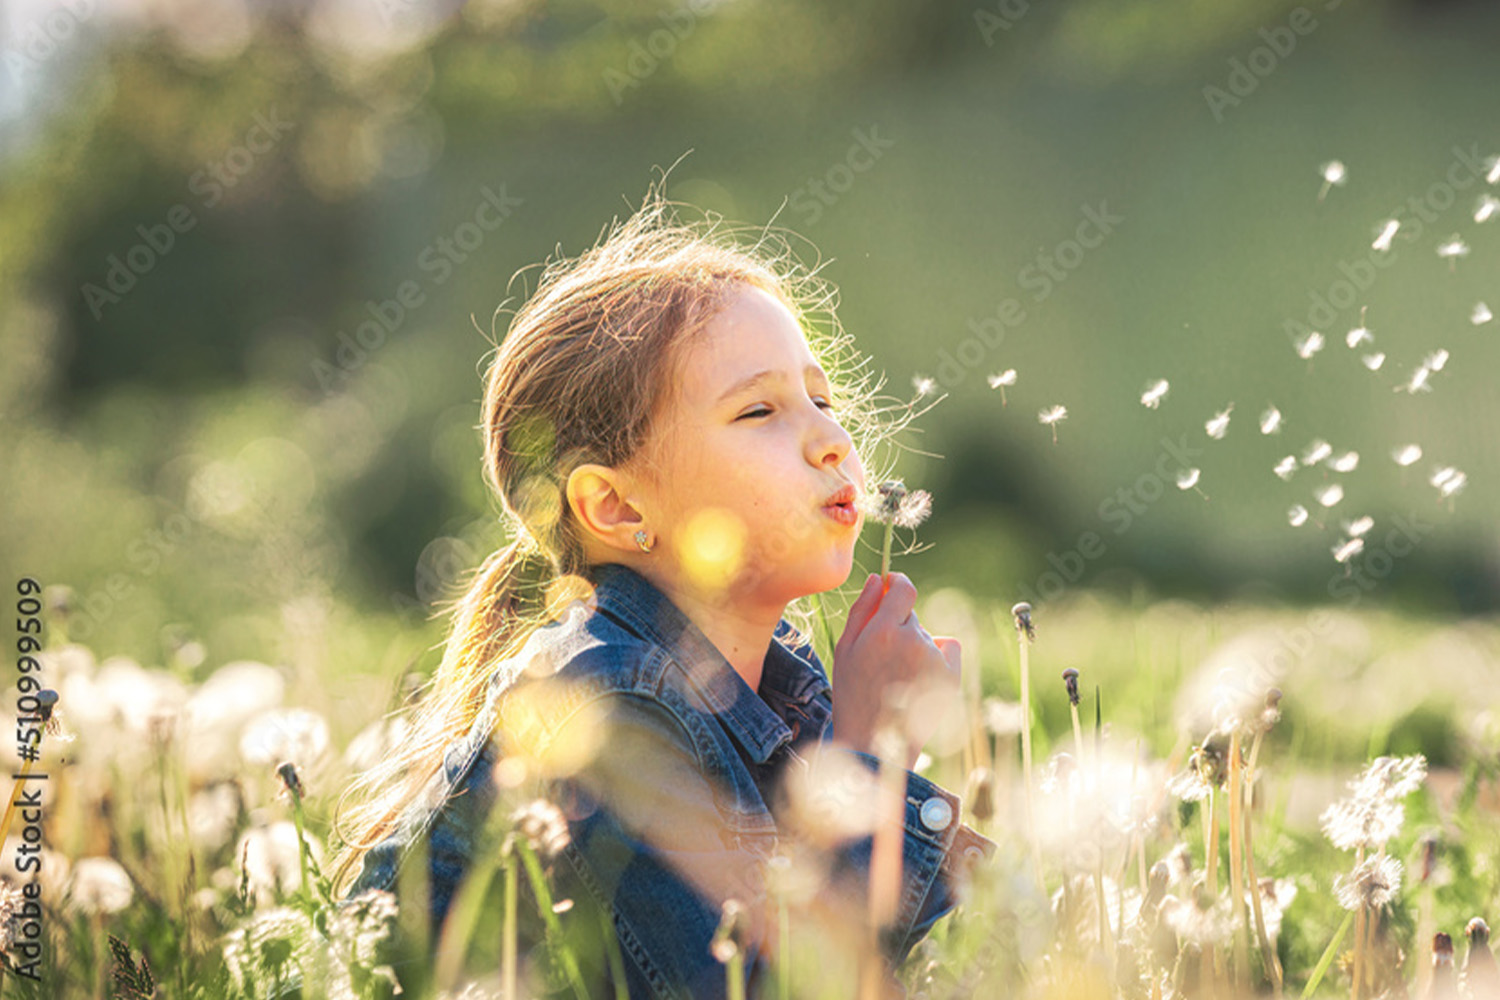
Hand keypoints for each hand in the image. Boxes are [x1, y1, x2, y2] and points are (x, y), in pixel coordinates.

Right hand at [828, 572, 962, 767]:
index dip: (898, 582)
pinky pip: (948, 647)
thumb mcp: (845, 649)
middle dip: (898, 625)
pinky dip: (938, 654)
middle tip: (882, 657)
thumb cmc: (852, 695)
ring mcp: (935, 660)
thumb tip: (878, 578)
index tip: (892, 586)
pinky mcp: (951, 676)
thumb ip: (862, 609)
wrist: (874, 743)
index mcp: (883, 632)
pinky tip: (920, 675)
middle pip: (911, 615)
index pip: (904, 588)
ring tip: (897, 676)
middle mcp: (913, 642)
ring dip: (914, 644)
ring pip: (926, 634)